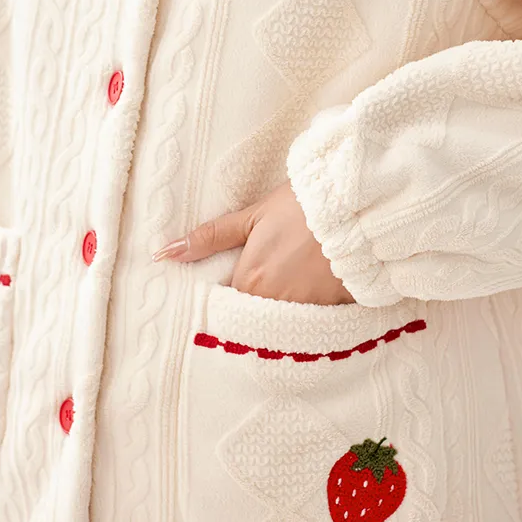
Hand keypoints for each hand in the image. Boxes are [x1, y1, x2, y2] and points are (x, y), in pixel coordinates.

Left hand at [153, 179, 355, 305]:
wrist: (356, 204)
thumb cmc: (301, 205)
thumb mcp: (253, 216)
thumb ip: (210, 238)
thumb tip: (164, 253)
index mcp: (251, 281)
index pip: (229, 303)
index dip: (233, 291)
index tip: (241, 277)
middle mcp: (276, 302)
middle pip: (257, 313)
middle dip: (259, 300)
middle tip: (272, 274)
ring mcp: (307, 308)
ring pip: (286, 317)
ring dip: (286, 302)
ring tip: (297, 276)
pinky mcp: (336, 308)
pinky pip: (316, 316)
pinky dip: (314, 303)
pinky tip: (319, 283)